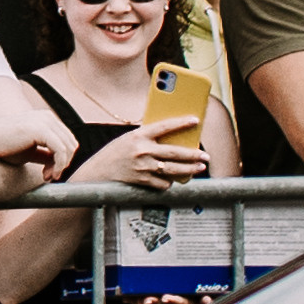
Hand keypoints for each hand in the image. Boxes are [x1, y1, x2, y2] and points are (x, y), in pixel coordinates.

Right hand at [0, 102, 76, 179]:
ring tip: (47, 177)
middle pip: (71, 144)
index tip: (49, 173)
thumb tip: (58, 163)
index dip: (63, 159)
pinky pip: (60, 150)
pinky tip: (47, 175)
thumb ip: (44, 154)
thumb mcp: (27, 151)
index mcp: (46, 119)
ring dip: (61, 166)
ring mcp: (45, 121)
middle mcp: (48, 117)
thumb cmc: (0, 145)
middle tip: (48, 177)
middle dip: (64, 164)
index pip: (66, 140)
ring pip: (68, 148)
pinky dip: (59, 165)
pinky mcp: (41, 130)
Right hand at [79, 120, 211, 192]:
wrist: (97, 173)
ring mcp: (143, 167)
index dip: (182, 123)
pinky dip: (169, 181)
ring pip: (174, 169)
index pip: (165, 126)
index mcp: (138, 136)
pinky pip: (163, 183)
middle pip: (175, 152)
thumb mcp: (129, 139)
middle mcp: (142, 151)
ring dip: (190, 169)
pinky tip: (172, 179)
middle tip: (205, 155)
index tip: (195, 120)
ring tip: (199, 167)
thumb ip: (148, 138)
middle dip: (194, 154)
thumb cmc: (114, 154)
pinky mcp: (142, 181)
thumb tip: (173, 138)